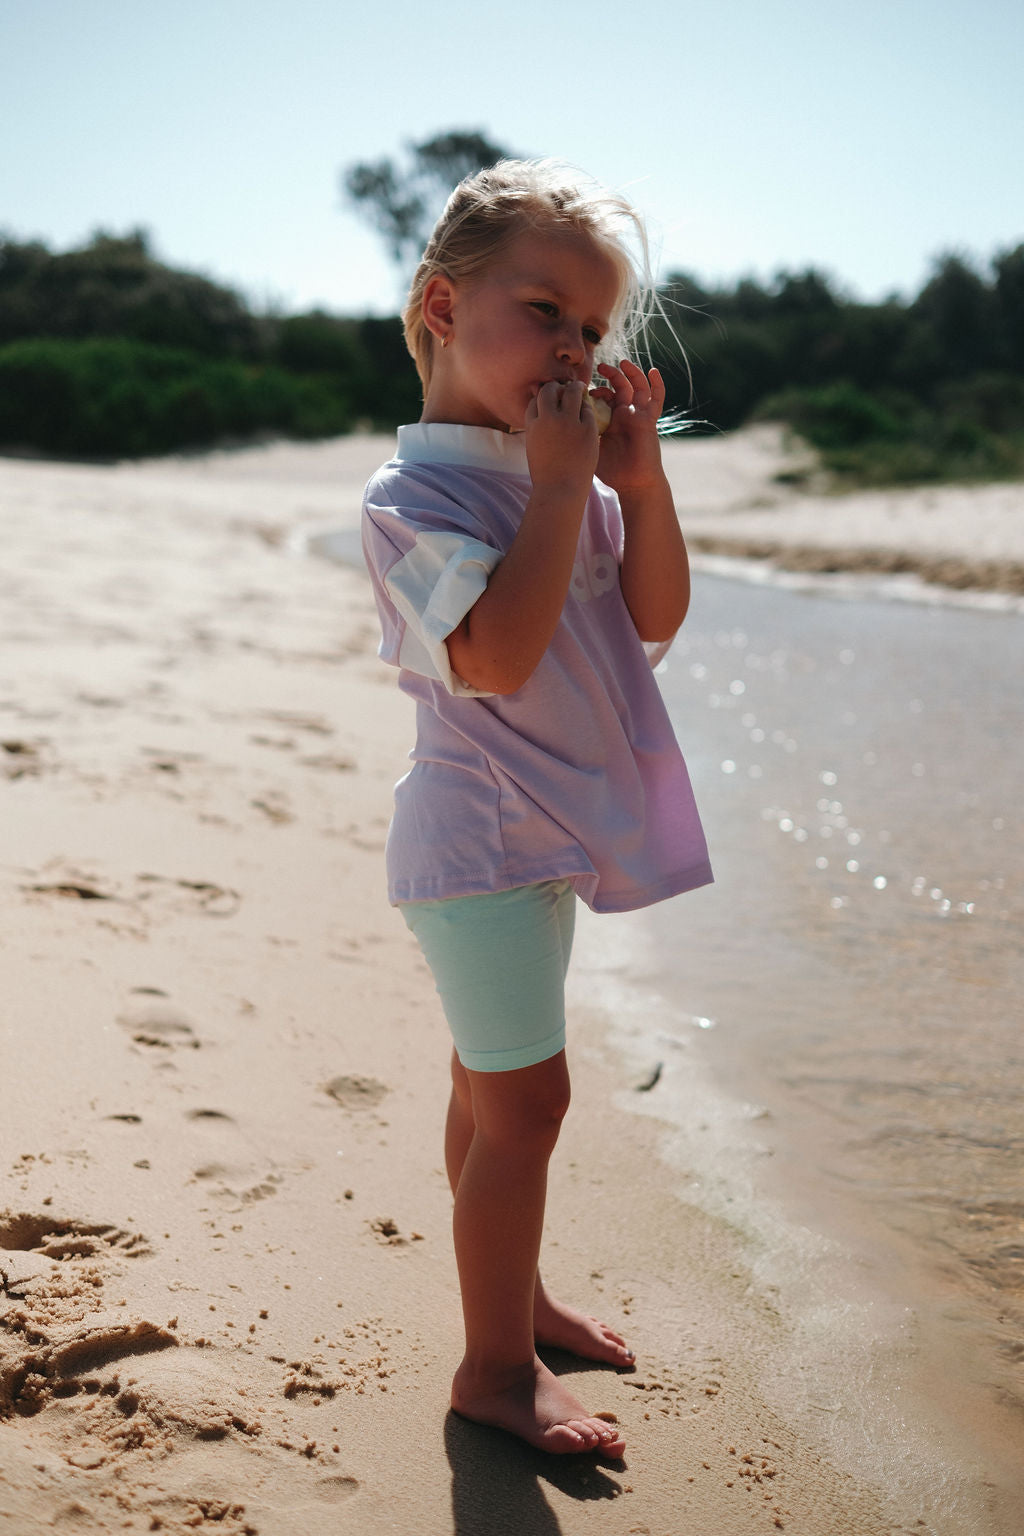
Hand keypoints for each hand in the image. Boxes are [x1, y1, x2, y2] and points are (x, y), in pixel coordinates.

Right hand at [524, 379, 598, 497]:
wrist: (561, 490)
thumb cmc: (546, 474)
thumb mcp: (535, 448)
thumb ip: (537, 428)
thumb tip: (542, 413)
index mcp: (533, 425)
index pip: (535, 400)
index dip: (542, 397)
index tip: (549, 399)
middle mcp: (548, 420)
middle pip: (550, 390)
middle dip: (556, 387)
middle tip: (564, 388)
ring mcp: (568, 423)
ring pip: (572, 392)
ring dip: (575, 388)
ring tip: (579, 388)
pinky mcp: (586, 429)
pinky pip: (588, 409)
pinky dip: (587, 408)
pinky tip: (587, 410)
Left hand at [591, 360, 665, 492]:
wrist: (632, 483)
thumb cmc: (611, 470)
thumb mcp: (590, 447)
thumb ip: (580, 433)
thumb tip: (558, 422)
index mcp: (609, 419)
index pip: (602, 396)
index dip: (594, 389)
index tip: (582, 386)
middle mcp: (623, 414)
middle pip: (618, 386)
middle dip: (610, 374)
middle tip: (599, 367)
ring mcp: (637, 415)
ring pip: (637, 387)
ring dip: (631, 373)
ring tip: (622, 363)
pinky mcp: (649, 420)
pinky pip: (656, 399)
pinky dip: (657, 385)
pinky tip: (653, 372)